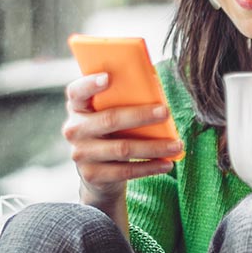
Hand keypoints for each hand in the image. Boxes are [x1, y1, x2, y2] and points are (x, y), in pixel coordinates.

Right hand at [62, 73, 182, 204]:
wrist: (98, 173)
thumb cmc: (111, 131)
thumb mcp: (109, 112)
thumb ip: (123, 99)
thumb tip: (155, 86)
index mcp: (78, 107)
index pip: (77, 91)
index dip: (90, 83)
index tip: (108, 77)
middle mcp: (75, 129)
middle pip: (110, 119)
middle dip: (141, 116)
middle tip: (166, 112)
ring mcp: (81, 154)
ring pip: (122, 148)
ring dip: (153, 147)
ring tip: (176, 144)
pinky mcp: (93, 175)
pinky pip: (125, 171)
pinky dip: (149, 167)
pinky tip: (167, 163)